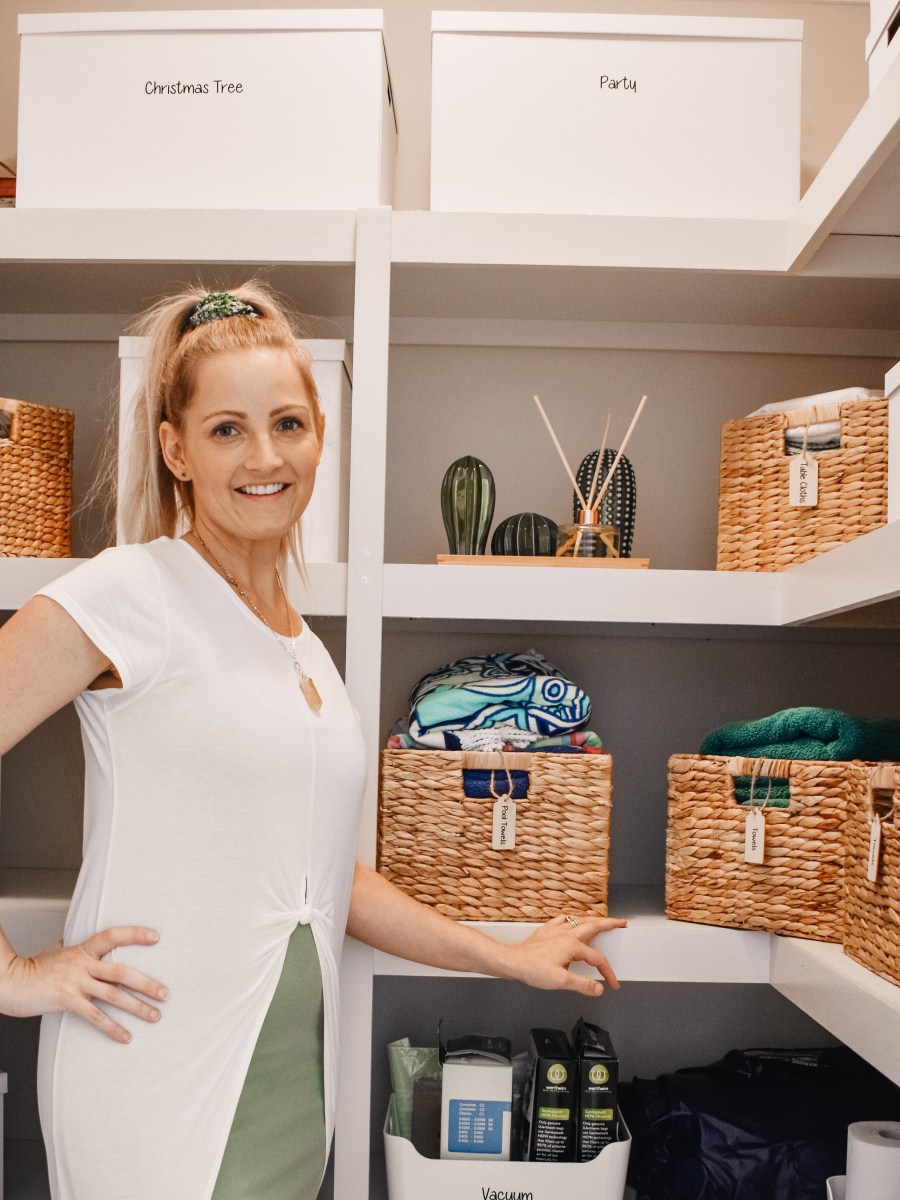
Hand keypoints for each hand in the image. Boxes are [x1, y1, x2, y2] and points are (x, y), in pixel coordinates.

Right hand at [0, 926, 167, 1043]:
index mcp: (82, 950)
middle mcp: (82, 964)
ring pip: (114, 994)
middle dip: (147, 983)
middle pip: (121, 971)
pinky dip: (112, 1028)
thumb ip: (69, 950)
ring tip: (154, 1015)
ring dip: (137, 1007)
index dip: (135, 934)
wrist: (10, 981)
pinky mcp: (68, 1000)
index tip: (156, 938)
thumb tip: (67, 943)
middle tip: (165, 993)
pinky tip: (125, 1036)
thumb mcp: (54, 953)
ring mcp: (75, 982)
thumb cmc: (32, 969)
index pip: (112, 936)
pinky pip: (96, 1016)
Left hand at [500, 915, 627, 997]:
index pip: (598, 959)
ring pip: (579, 920)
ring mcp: (556, 930)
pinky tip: (571, 922)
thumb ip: (583, 985)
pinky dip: (572, 920)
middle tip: (621, 923)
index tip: (612, 984)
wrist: (513, 961)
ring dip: (593, 920)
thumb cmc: (533, 970)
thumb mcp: (561, 982)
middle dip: (609, 924)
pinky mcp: (547, 930)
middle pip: (593, 926)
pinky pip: (563, 920)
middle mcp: (566, 934)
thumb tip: (598, 988)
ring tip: (601, 922)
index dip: (608, 972)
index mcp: (573, 946)